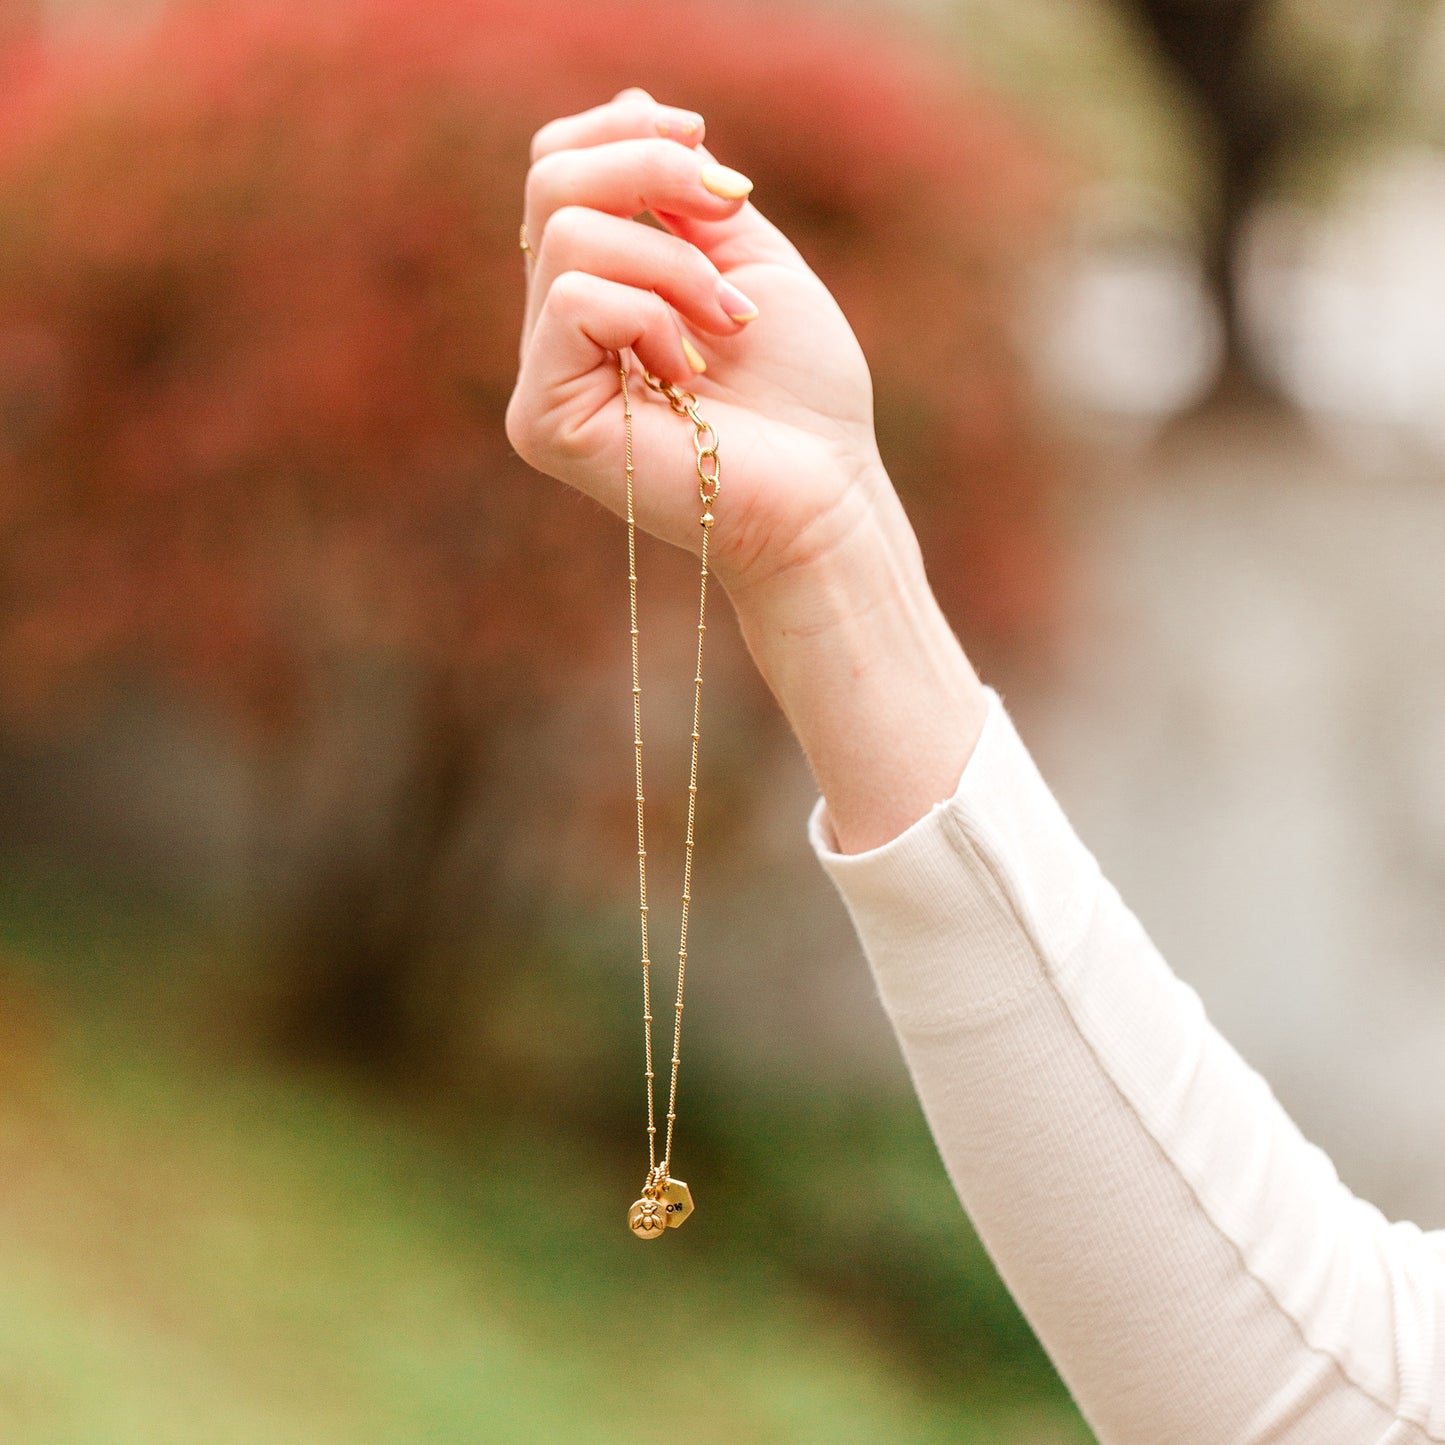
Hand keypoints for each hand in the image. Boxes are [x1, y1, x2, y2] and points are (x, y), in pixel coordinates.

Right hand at [505, 88, 890, 601]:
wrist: (825, 492)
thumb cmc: (801, 394)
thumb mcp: (748, 257)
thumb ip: (682, 193)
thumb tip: (631, 105)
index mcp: (599, 290)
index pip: (557, 169)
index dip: (625, 135)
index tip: (709, 159)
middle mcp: (557, 332)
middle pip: (549, 180)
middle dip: (649, 172)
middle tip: (728, 212)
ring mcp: (543, 378)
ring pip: (567, 235)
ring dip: (675, 265)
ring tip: (728, 325)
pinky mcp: (542, 421)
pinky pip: (573, 300)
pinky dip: (650, 314)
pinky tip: (689, 374)